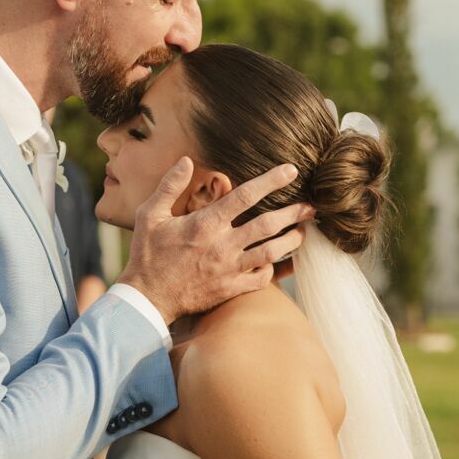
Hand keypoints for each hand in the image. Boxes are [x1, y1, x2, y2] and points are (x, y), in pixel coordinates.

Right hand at [116, 158, 312, 325]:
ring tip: (303, 231)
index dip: (271, 180)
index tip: (291, 170)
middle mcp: (222, 245)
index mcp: (205, 223)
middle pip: (268, 224)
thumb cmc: (147, 254)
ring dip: (292, 241)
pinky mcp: (230, 289)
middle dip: (294, 212)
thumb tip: (187, 160)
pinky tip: (280, 261)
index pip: (246, 195)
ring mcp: (229, 269)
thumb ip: (170, 186)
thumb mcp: (150, 215)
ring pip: (272, 252)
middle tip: (311, 205)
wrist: (147, 298)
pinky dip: (274, 269)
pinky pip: (262, 279)